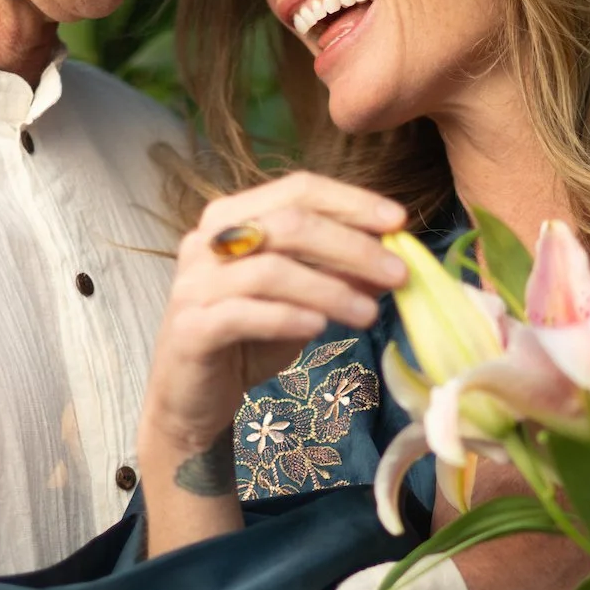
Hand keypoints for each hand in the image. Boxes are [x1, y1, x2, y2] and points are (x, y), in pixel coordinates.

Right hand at [137, 173, 407, 467]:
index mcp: (233, 218)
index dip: (351, 202)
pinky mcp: (191, 328)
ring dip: (330, 290)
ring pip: (271, 270)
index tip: (399, 222)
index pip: (297, 190)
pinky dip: (287, 317)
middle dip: (352, 247)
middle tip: (398, 274)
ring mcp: (195, 284)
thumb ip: (337, 276)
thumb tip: (391, 259)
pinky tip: (320, 328)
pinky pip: (244, 313)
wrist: (193, 399)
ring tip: (370, 314)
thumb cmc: (248, 341)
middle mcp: (208, 242)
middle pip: (290, 224)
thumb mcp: (303, 302)